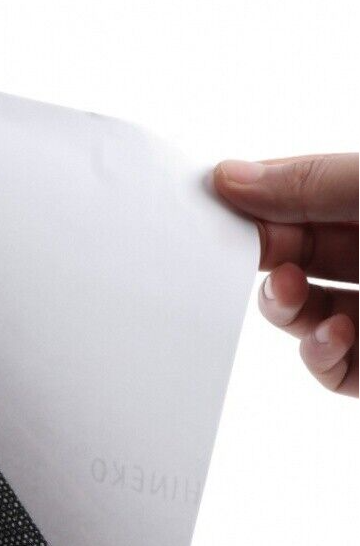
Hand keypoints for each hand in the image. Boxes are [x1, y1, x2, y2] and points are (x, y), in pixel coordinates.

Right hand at [214, 153, 357, 396]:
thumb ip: (313, 182)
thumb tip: (227, 176)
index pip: (302, 197)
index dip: (256, 202)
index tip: (209, 206)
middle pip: (295, 256)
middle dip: (261, 256)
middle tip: (234, 252)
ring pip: (305, 315)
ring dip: (283, 306)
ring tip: (286, 290)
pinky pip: (333, 369)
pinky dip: (320, 355)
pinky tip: (336, 335)